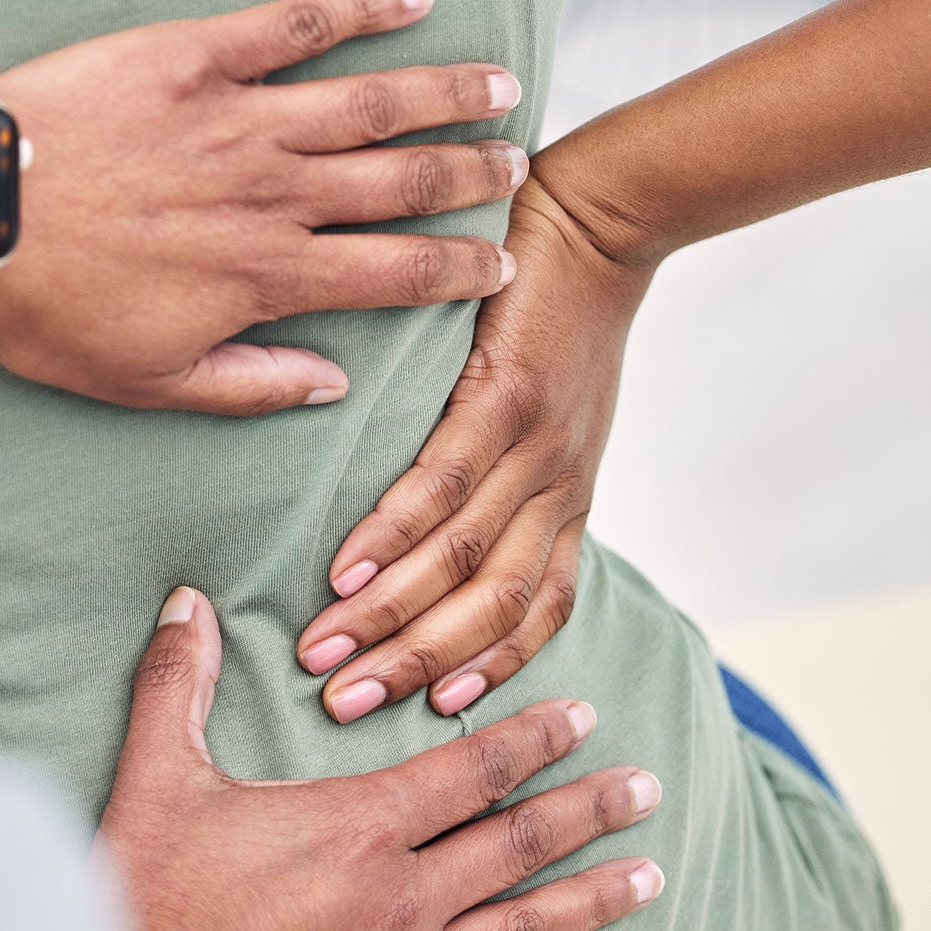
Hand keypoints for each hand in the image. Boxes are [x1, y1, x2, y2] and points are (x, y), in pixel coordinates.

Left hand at [0, 0, 527, 415]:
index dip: (461, 268)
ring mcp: (240, 118)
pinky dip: (360, 6)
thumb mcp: (145, 381)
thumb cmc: (46, 310)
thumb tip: (330, 385)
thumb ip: (248, 387)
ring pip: (373, 101)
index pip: (397, 272)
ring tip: (499, 84)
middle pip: (406, 179)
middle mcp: (274, 193)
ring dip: (446, 91)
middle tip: (518, 166)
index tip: (503, 263)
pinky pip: (296, 24)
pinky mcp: (195, 55)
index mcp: (267, 274)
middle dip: (475, 174)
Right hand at [102, 586, 663, 930]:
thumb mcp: (158, 780)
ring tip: (650, 877)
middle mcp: (398, 897)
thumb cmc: (149, 898)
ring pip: (522, 925)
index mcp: (356, 827)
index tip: (582, 715)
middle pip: (517, 843)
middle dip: (590, 811)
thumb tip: (189, 602)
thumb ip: (178, 684)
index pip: (471, 770)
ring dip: (591, 896)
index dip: (533, 738)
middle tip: (647, 787)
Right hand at [295, 180, 652, 721]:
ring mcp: (537, 445)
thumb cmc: (565, 312)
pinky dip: (393, 534)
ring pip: (463, 559)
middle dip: (415, 664)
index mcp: (569, 497)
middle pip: (490, 608)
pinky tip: (346, 568)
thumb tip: (447, 519)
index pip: (534, 610)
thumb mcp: (556, 411)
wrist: (606, 220)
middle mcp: (558, 486)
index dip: (486, 668)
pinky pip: (445, 482)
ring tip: (325, 650)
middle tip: (344, 707)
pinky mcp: (507, 393)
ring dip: (391, 616)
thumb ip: (513, 471)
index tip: (427, 710)